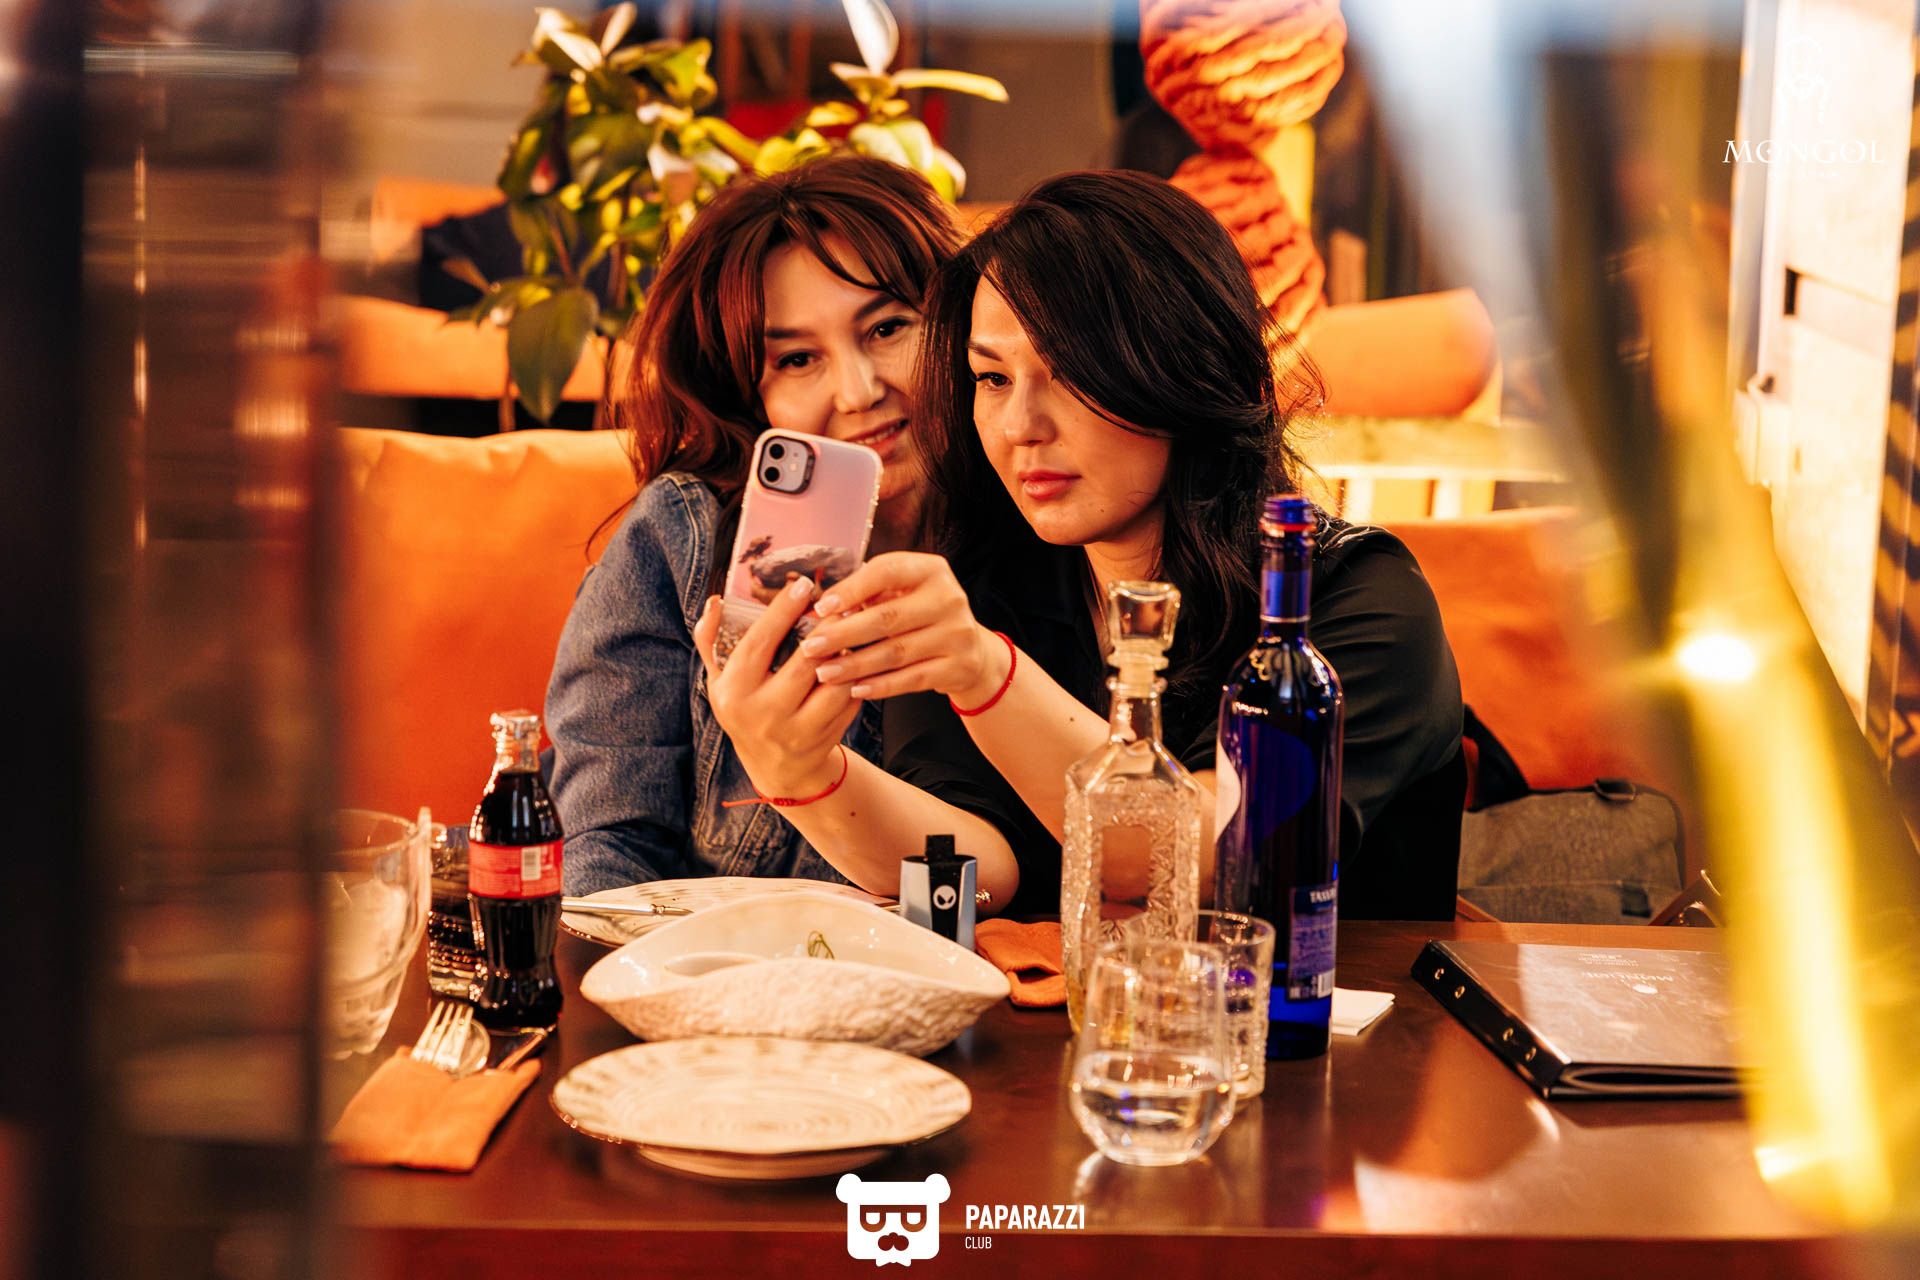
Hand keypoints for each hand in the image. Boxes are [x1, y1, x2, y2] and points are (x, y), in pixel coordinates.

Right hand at [692, 578, 860, 798]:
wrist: (774, 767)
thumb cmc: (745, 709)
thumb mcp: (721, 679)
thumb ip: (712, 640)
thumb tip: (714, 602)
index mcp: (734, 693)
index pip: (759, 644)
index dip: (782, 612)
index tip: (803, 584)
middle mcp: (764, 715)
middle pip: (804, 662)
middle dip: (826, 627)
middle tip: (840, 601)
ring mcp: (797, 731)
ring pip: (834, 683)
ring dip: (846, 653)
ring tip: (850, 629)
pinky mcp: (825, 739)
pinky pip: (849, 701)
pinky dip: (855, 677)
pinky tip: (856, 660)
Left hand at [798, 552, 1009, 703]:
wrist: (974, 651)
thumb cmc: (924, 616)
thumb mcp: (906, 593)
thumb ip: (872, 593)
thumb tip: (823, 606)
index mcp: (931, 570)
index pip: (886, 571)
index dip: (851, 589)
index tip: (821, 607)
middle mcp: (949, 598)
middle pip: (887, 617)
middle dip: (843, 634)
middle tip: (811, 647)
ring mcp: (957, 634)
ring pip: (896, 652)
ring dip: (855, 664)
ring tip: (824, 672)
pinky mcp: (959, 667)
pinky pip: (911, 679)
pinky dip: (880, 686)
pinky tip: (855, 689)